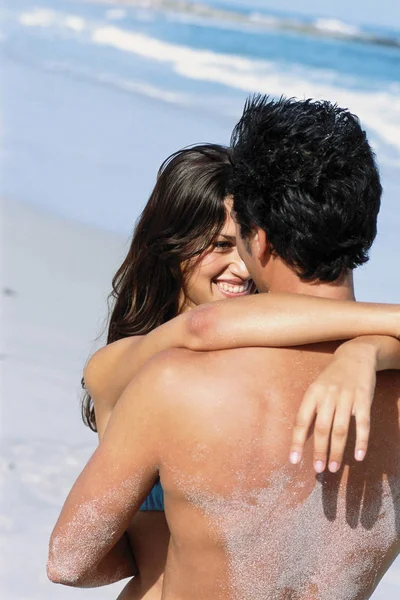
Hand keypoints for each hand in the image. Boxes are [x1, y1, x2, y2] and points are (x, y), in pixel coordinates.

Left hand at [289, 342, 377, 472]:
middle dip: (319, 450)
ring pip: (341, 429)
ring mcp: (347, 397)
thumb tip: (304, 436)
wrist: (356, 355)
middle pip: (322, 428)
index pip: (301, 421)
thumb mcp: (317, 388)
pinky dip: (361, 441)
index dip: (297, 441)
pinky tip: (358, 456)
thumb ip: (312, 409)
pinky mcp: (364, 399)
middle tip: (318, 469)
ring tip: (333, 467)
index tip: (294, 460)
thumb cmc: (333, 376)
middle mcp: (328, 396)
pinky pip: (362, 423)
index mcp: (312, 394)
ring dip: (337, 450)